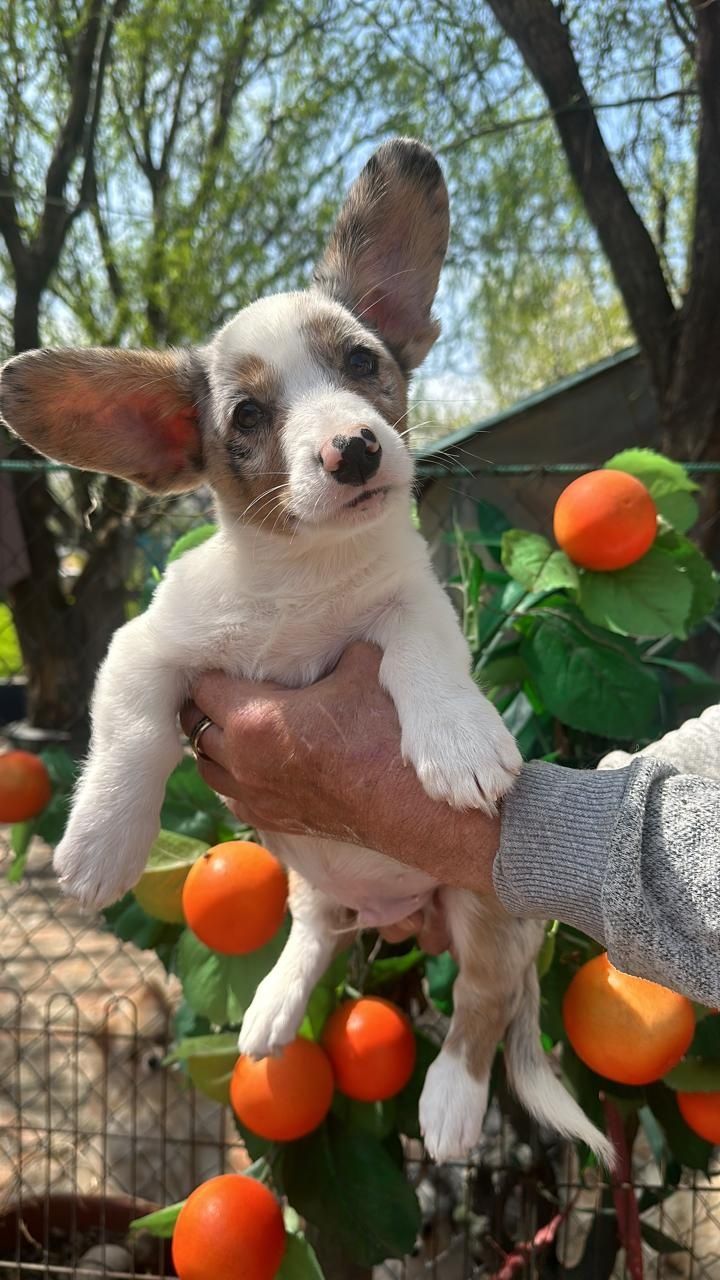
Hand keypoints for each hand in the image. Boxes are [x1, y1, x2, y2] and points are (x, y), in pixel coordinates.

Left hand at [179, 643, 500, 892]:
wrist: (404, 803)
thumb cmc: (380, 733)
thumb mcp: (363, 670)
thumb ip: (341, 648)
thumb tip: (344, 638)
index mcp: (253, 718)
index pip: (203, 686)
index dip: (214, 670)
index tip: (230, 662)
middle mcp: (240, 759)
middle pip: (194, 726)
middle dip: (205, 706)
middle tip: (226, 690)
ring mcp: (252, 794)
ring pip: (205, 764)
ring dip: (214, 743)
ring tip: (234, 726)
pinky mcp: (268, 820)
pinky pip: (229, 795)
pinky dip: (232, 777)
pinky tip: (254, 763)